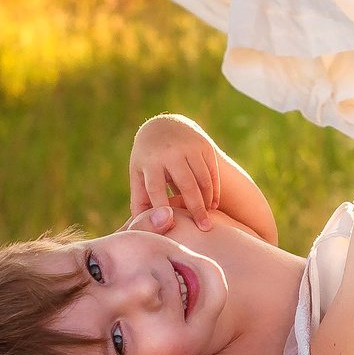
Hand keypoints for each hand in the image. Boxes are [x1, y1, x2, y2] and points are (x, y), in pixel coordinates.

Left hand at [131, 114, 224, 231]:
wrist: (164, 125)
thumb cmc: (147, 158)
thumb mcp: (138, 173)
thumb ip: (140, 199)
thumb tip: (139, 229)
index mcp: (150, 160)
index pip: (156, 188)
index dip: (163, 208)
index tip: (172, 226)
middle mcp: (171, 152)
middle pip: (186, 185)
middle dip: (196, 209)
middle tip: (204, 229)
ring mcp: (190, 147)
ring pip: (203, 180)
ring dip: (207, 201)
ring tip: (207, 219)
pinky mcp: (204, 146)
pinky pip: (212, 172)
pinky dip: (215, 190)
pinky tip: (213, 205)